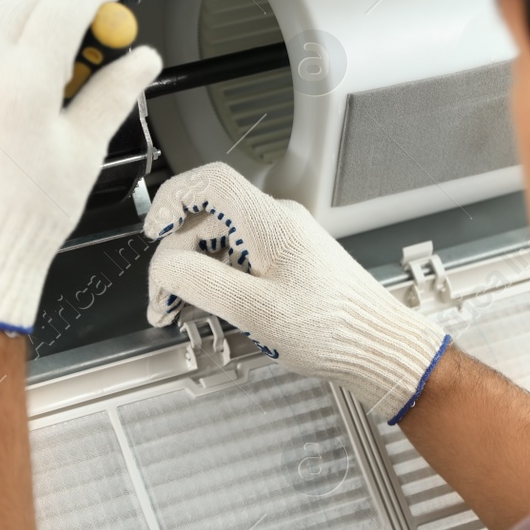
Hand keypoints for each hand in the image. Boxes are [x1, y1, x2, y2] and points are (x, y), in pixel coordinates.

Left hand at [0, 0, 161, 333]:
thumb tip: (140, 62)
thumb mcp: (82, 153)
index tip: (99, 5)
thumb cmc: (23, 222)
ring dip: (3, 32)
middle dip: (51, 16)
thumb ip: (112, 95)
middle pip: (21, 6)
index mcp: (25, 83)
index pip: (64, 2)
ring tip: (20, 73)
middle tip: (69, 50)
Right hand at [144, 162, 448, 422]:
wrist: (378, 347)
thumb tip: (163, 266)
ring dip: (192, 272)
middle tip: (162, 301)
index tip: (152, 233)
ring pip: (220, 240)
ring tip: (178, 311)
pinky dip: (215, 279)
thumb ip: (202, 282)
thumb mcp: (254, 311)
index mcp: (269, 223)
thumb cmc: (332, 331)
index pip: (208, 183)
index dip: (171, 200)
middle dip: (175, 257)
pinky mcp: (289, 261)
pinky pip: (239, 257)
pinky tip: (208, 307)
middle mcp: (277, 222)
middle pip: (207, 219)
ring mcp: (284, 241)